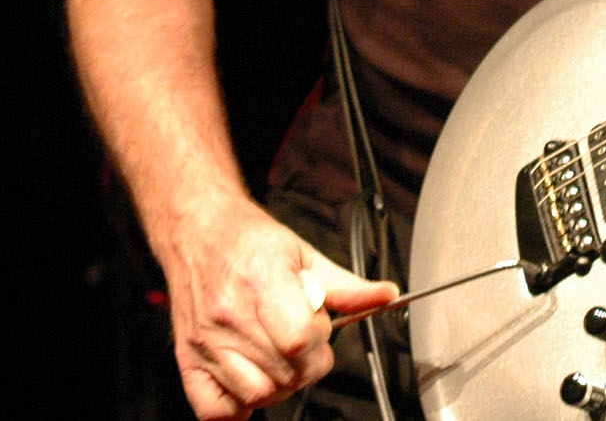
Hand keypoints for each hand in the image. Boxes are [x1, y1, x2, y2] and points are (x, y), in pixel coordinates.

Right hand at [162, 193, 398, 419]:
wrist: (199, 234)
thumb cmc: (250, 242)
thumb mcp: (305, 254)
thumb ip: (347, 286)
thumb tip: (386, 296)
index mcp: (262, 283)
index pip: (299, 339)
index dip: (319, 339)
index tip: (319, 325)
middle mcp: (229, 317)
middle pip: (285, 372)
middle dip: (309, 362)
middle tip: (306, 341)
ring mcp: (206, 343)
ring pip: (256, 395)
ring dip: (281, 384)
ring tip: (282, 358)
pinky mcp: (187, 361)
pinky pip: (215, 411)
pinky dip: (238, 406)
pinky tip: (252, 379)